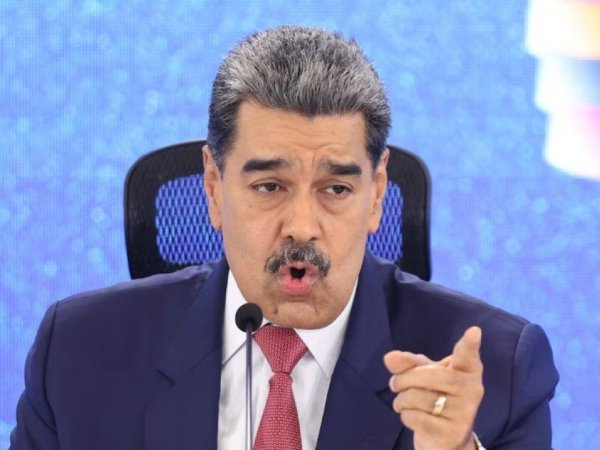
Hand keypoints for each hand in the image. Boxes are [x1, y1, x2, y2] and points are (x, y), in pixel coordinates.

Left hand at [383, 327, 483, 449]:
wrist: (445, 437)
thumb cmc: (434, 395)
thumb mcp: (422, 374)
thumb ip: (407, 363)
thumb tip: (389, 357)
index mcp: (468, 370)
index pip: (468, 355)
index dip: (469, 344)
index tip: (474, 331)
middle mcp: (472, 390)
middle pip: (429, 375)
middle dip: (403, 379)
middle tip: (395, 384)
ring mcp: (465, 413)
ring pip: (419, 398)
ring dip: (401, 400)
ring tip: (403, 402)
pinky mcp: (453, 433)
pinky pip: (416, 417)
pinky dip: (406, 416)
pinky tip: (412, 416)